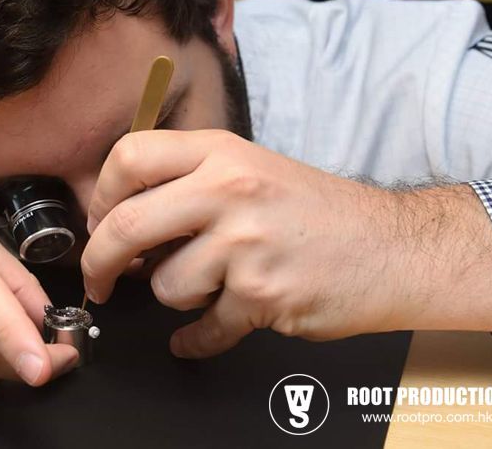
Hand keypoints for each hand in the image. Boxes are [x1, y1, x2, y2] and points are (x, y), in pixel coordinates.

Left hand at [82, 130, 491, 357]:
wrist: (393, 248)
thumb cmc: (317, 211)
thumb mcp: (251, 168)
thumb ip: (188, 182)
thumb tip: (120, 217)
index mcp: (221, 152)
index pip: (129, 156)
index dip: (100, 195)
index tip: (98, 222)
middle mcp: (229, 190)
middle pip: (125, 225)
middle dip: (99, 261)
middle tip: (100, 279)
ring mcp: (246, 244)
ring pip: (165, 285)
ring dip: (176, 297)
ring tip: (208, 287)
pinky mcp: (263, 295)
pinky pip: (203, 328)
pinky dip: (196, 340)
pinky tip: (198, 335)